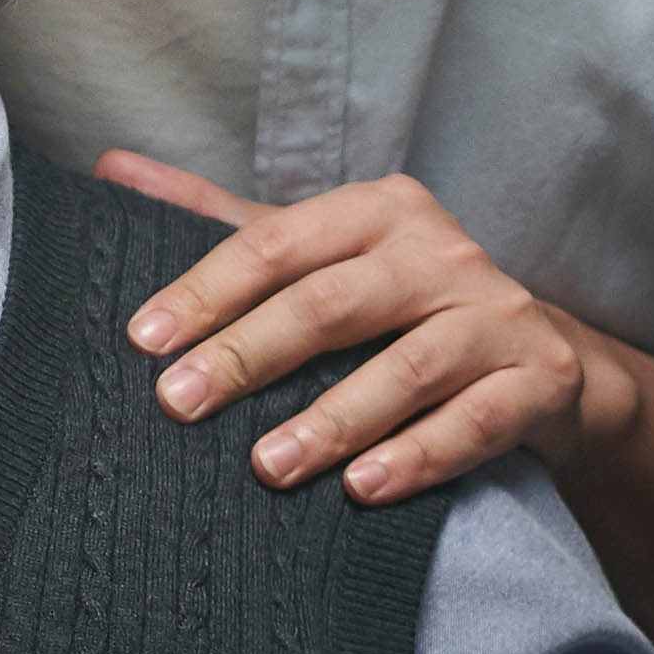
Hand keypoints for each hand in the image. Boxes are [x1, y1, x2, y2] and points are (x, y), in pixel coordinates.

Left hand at [104, 157, 631, 505]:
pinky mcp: (539, 379)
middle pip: (332, 303)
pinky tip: (363, 489)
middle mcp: (442, 252)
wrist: (543, 361)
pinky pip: (475, 422)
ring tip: (267, 466)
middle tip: (178, 405)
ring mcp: (498, 315)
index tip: (143, 341)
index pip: (277, 244)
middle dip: (249, 355)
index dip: (207, 291)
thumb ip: (222, 220)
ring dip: (333, 420)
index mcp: (380, 210)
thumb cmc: (403, 305)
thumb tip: (111, 165)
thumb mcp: (321, 254)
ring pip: (406, 367)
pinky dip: (419, 456)